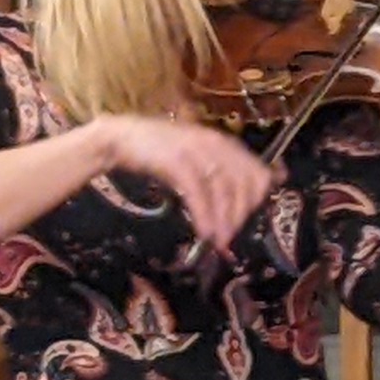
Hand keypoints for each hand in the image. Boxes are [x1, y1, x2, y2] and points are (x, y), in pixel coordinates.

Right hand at [95, 114, 277, 256]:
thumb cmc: (161, 153)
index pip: (259, 173)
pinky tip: (204, 232)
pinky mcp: (176, 160)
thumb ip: (220, 176)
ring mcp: (196, 150)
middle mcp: (216, 144)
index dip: (257, 201)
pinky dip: (204, 215)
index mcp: (225, 144)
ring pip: (224, 190)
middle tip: (231, 238)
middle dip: (241, 215)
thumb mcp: (197, 160)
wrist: (120, 137)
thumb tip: (241, 208)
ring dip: (224, 220)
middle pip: (244, 185)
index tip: (248, 222)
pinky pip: (198, 192)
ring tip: (220, 242)